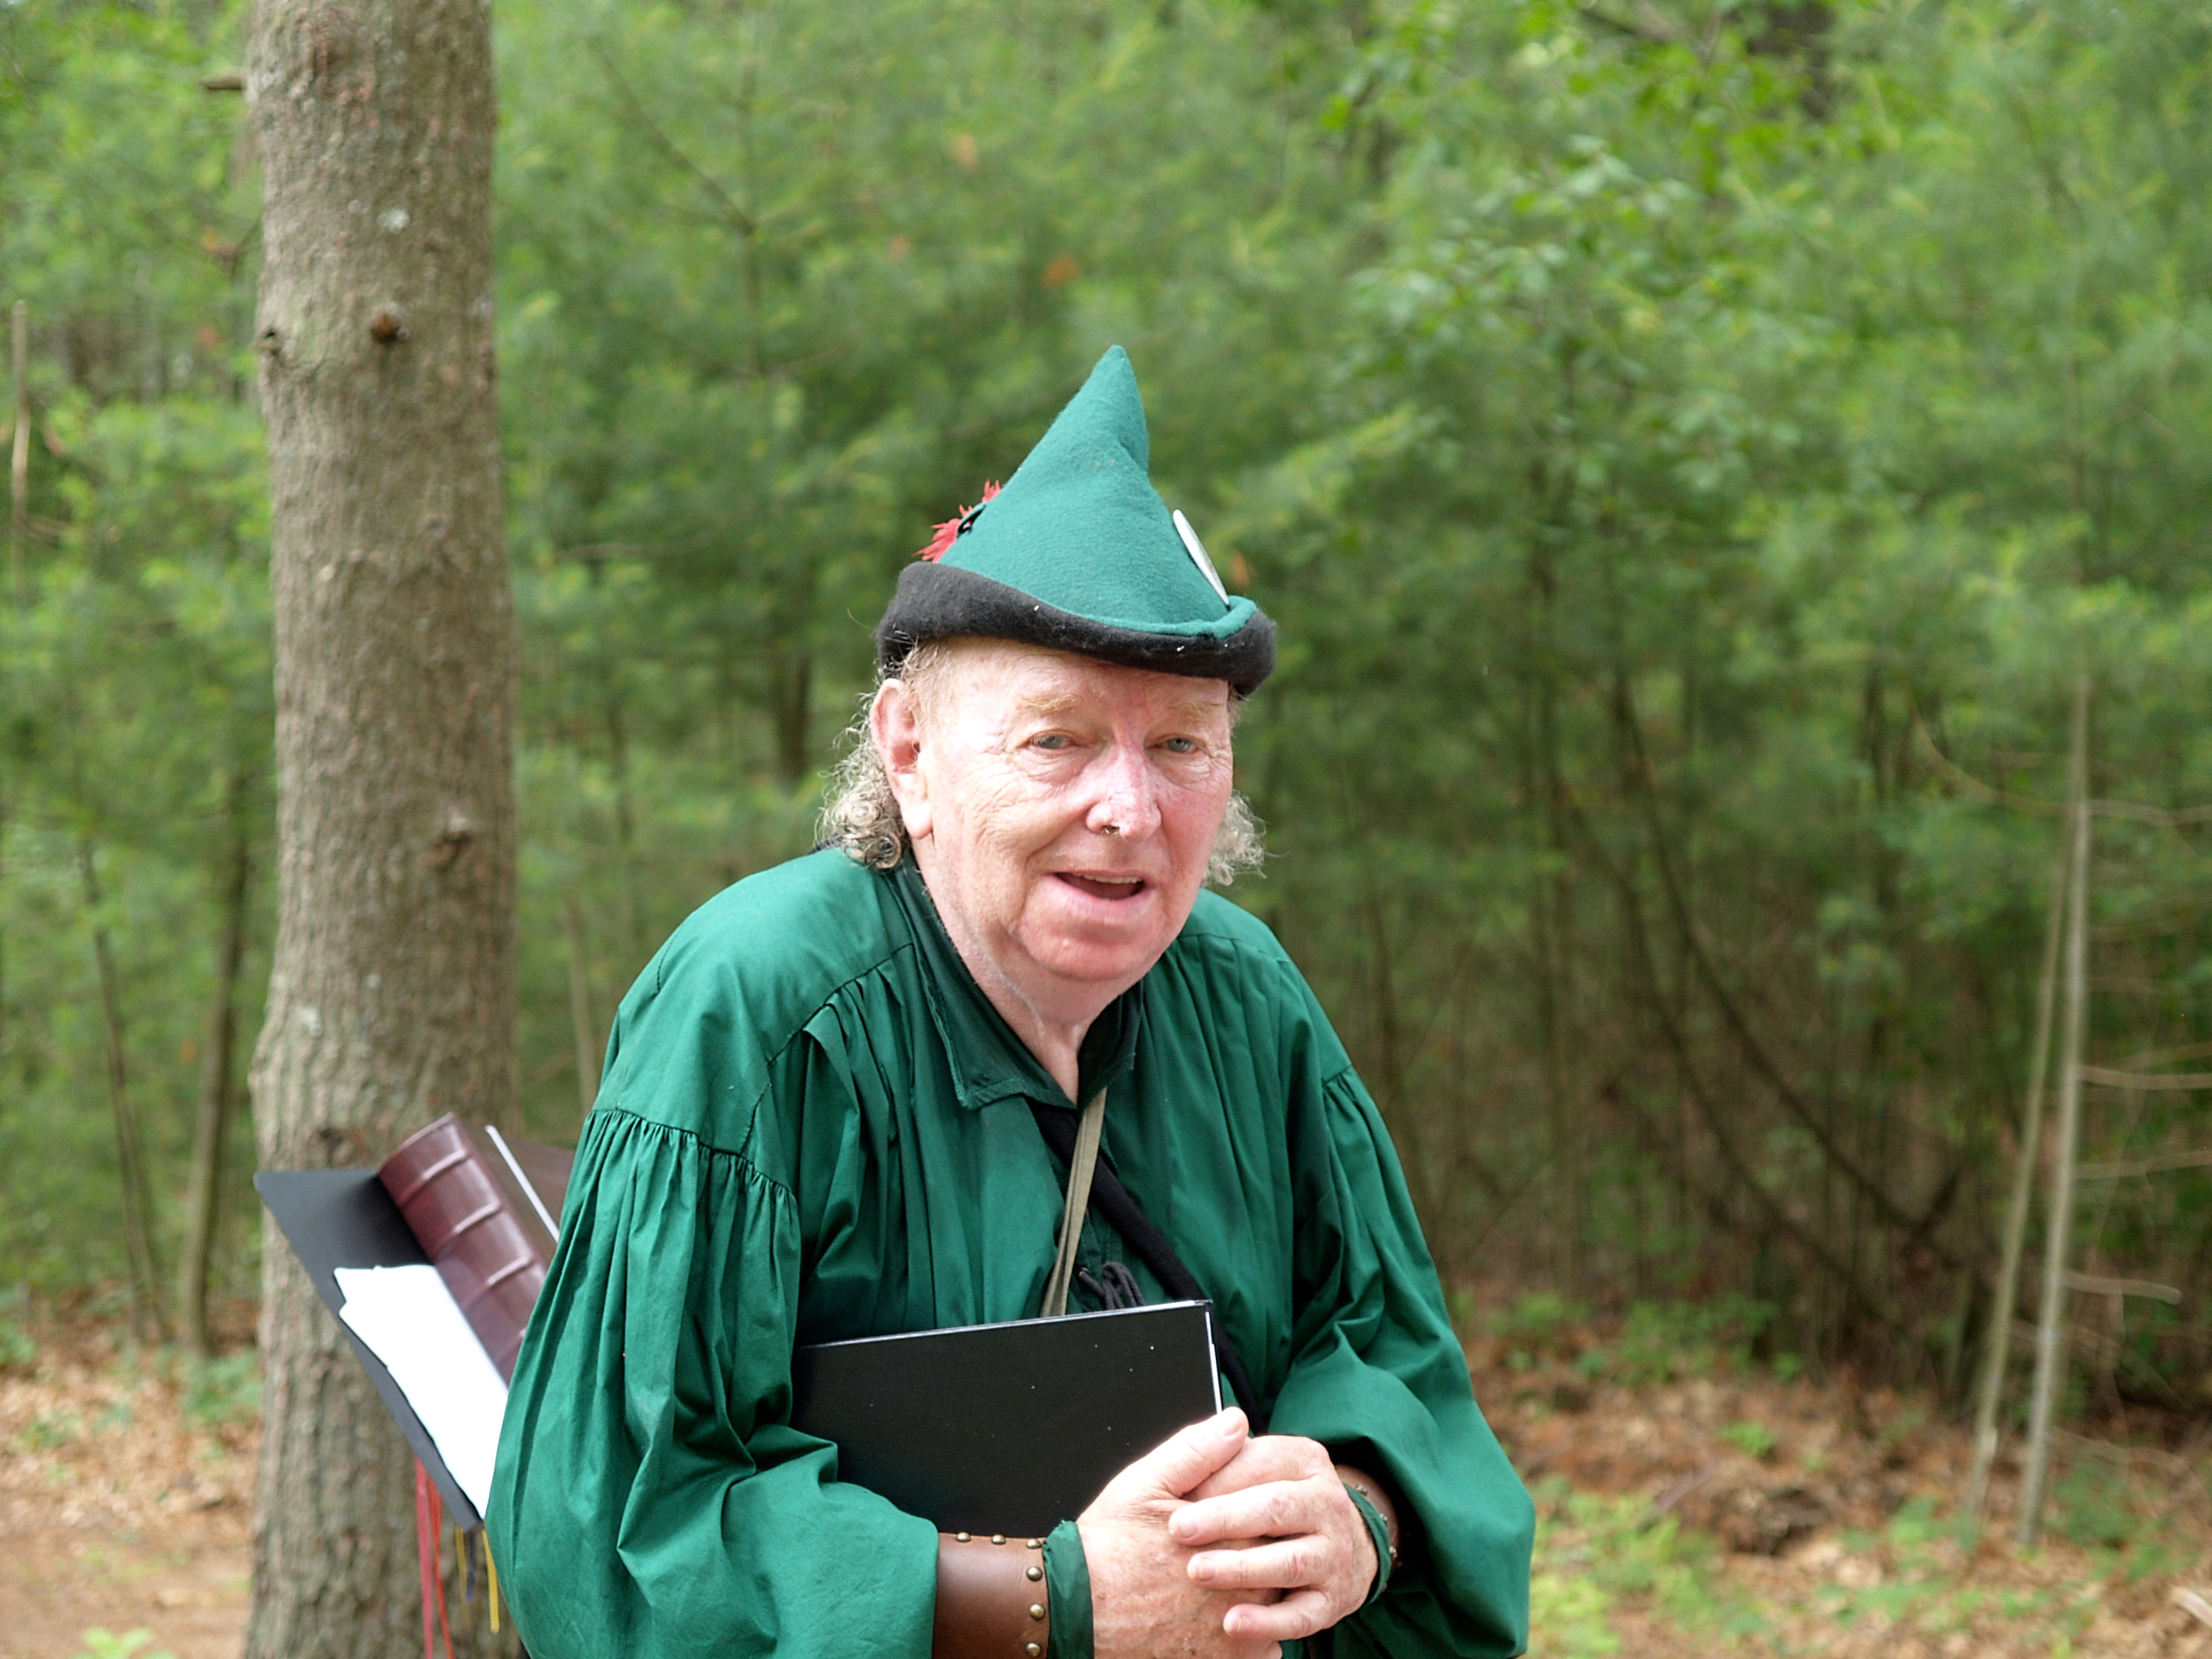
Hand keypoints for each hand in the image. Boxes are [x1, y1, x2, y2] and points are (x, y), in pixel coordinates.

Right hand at [1078, 1408, 1283, 1658]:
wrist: (1077, 1610)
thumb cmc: (1107, 1546)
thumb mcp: (1145, 1483)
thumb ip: (1198, 1451)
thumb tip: (1237, 1423)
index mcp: (1230, 1535)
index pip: (1276, 1513)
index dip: (1261, 1505)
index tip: (1244, 1503)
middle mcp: (1240, 1583)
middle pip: (1282, 1558)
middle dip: (1265, 1547)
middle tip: (1236, 1542)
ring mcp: (1235, 1628)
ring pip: (1276, 1603)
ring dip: (1265, 1590)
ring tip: (1237, 1579)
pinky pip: (1265, 1649)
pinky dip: (1255, 1637)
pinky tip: (1230, 1618)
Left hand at [1169, 1437, 1378, 1643]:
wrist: (1334, 1547)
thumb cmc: (1268, 1502)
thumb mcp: (1250, 1465)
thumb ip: (1224, 1449)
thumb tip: (1229, 1421)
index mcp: (1303, 1461)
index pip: (1261, 1463)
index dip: (1216, 1479)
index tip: (1176, 1496)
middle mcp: (1325, 1503)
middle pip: (1277, 1507)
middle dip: (1225, 1518)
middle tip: (1179, 1531)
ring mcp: (1333, 1553)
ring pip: (1291, 1561)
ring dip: (1243, 1569)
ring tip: (1199, 1573)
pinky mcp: (1331, 1600)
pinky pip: (1302, 1615)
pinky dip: (1268, 1621)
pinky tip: (1233, 1623)